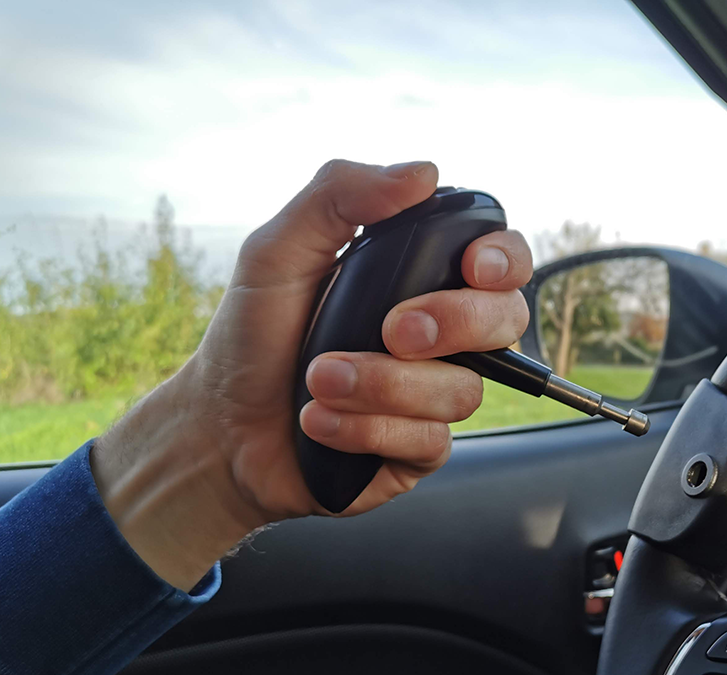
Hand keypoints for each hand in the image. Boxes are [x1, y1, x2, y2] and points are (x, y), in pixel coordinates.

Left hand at [91, 160, 532, 589]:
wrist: (220, 427)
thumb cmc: (252, 335)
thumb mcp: (276, 251)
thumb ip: (339, 195)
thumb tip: (422, 172)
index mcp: (417, 278)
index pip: (500, 258)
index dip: (505, 259)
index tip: (474, 265)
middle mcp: (439, 337)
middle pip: (504, 321)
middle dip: (454, 322)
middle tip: (392, 329)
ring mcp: (432, 396)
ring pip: (462, 390)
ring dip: (382, 384)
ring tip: (318, 379)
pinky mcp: (418, 451)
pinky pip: (428, 441)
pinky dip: (364, 428)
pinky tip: (320, 422)